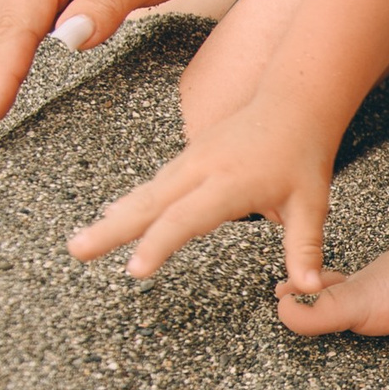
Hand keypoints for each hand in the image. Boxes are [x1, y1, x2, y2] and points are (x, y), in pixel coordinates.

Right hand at [66, 98, 336, 282]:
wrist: (295, 102)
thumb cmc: (303, 154)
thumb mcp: (311, 204)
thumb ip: (305, 247)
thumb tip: (310, 287)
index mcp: (230, 183)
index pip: (187, 218)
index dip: (159, 244)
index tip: (135, 269)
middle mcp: (202, 169)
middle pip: (150, 204)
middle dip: (111, 230)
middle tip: (77, 251)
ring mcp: (192, 160)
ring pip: (147, 193)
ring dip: (114, 218)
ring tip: (82, 242)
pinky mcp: (190, 157)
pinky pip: (156, 183)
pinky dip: (132, 202)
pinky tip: (114, 216)